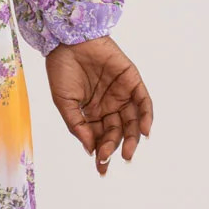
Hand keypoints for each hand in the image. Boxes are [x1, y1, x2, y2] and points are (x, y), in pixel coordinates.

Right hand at [45, 34, 152, 176]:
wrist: (68, 41)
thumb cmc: (62, 70)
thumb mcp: (64, 103)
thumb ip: (78, 126)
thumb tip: (89, 149)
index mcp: (92, 112)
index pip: (100, 137)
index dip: (101, 153)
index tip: (101, 168)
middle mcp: (109, 105)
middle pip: (117, 132)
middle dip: (114, 147)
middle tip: (109, 158)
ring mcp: (121, 94)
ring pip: (132, 121)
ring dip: (132, 138)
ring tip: (127, 153)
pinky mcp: (132, 80)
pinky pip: (143, 102)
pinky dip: (146, 116)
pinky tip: (144, 131)